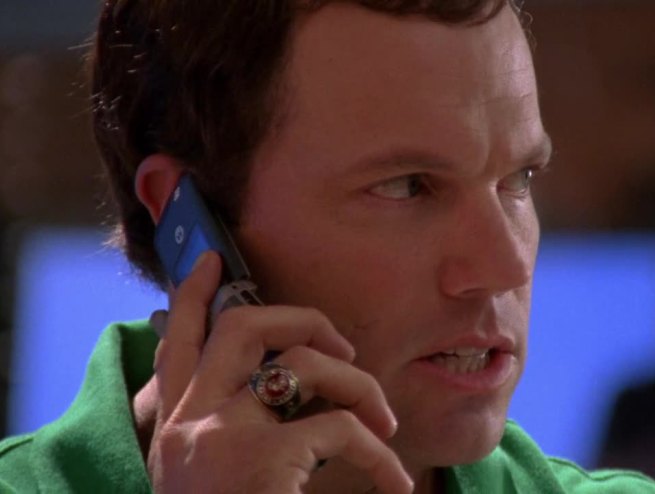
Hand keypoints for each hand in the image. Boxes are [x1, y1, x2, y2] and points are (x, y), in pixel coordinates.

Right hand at [145, 251, 413, 492]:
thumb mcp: (216, 477)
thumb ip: (230, 428)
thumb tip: (276, 382)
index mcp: (176, 430)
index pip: (178, 345)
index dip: (196, 296)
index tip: (213, 259)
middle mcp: (189, 424)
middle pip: (240, 326)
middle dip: (300, 317)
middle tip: (341, 343)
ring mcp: (220, 437)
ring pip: (301, 363)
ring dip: (358, 384)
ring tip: (385, 419)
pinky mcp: (261, 460)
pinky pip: (339, 427)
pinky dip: (378, 452)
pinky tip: (393, 484)